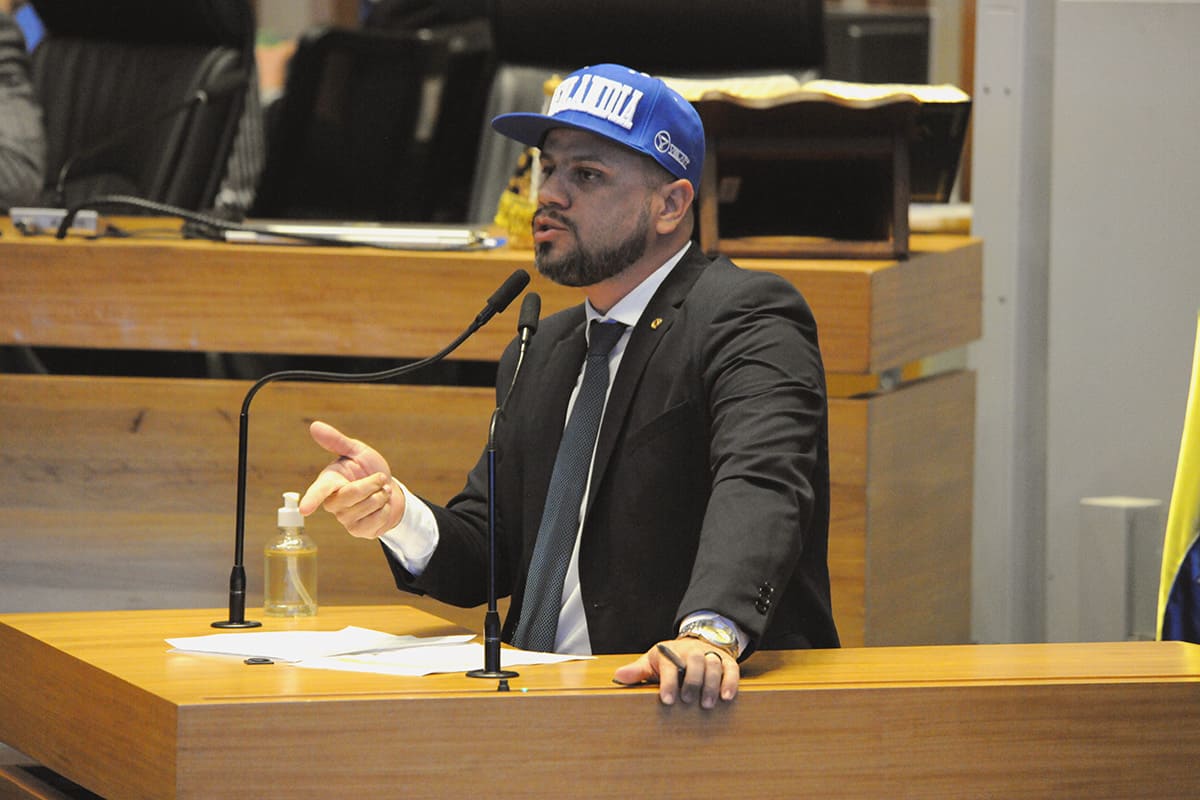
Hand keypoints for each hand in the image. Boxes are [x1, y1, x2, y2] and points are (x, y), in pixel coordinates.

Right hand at [299, 420, 404, 538]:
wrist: (390, 490)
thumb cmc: (369, 469)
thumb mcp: (357, 451)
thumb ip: (336, 441)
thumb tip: (314, 426)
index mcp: (329, 481)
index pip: (319, 490)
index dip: (312, 499)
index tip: (304, 509)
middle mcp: (333, 502)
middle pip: (352, 495)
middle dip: (372, 483)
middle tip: (381, 478)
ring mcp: (345, 519)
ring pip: (367, 507)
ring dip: (382, 496)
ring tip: (381, 492)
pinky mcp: (358, 531)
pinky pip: (377, 521)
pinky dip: (386, 509)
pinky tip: (382, 507)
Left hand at [612, 637, 739, 707]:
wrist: (693, 643)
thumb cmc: (669, 658)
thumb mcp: (652, 662)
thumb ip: (638, 671)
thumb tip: (619, 676)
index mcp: (670, 652)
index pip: (669, 665)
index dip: (668, 683)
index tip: (668, 700)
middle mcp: (691, 652)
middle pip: (694, 661)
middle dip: (692, 681)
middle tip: (689, 701)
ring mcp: (709, 655)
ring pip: (713, 664)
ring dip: (711, 684)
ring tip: (707, 704)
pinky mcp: (725, 661)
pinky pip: (731, 669)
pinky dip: (730, 681)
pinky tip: (727, 697)